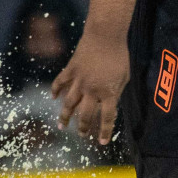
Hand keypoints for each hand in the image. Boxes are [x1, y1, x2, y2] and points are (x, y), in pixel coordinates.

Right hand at [52, 29, 131, 144]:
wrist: (106, 35)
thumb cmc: (119, 56)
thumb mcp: (124, 77)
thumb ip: (116, 92)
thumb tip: (109, 104)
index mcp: (109, 93)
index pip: (107, 118)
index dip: (104, 132)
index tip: (102, 142)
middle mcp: (93, 90)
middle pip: (85, 115)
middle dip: (82, 128)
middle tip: (81, 135)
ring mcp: (80, 81)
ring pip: (69, 104)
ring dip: (64, 116)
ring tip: (61, 126)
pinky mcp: (71, 70)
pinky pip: (60, 83)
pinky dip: (55, 90)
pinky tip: (53, 98)